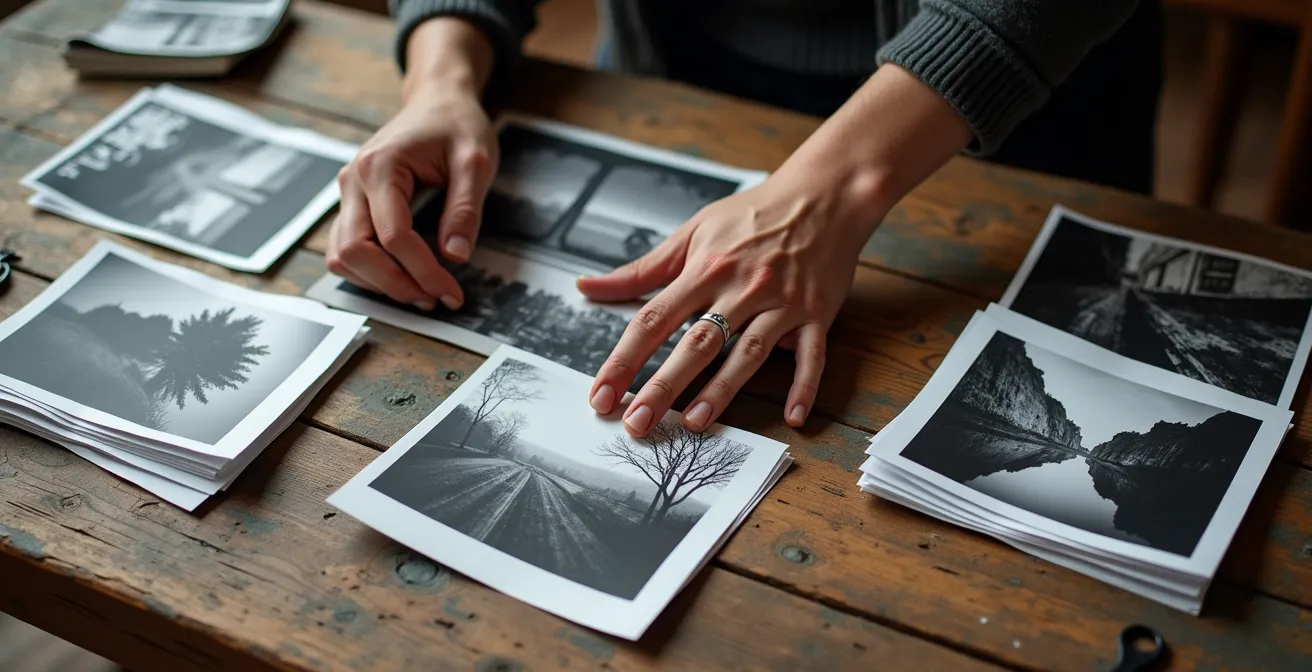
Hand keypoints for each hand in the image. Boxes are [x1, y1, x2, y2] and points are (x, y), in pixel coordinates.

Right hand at [326, 18, 496, 310]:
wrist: (438, 101)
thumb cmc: (456, 125)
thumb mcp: (476, 162)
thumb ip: (465, 209)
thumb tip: (455, 256)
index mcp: (381, 166)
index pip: (393, 236)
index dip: (422, 272)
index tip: (451, 291)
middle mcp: (354, 180)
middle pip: (354, 252)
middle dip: (394, 284)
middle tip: (435, 299)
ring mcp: (348, 193)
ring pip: (341, 255)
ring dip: (378, 283)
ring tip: (422, 292)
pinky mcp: (353, 203)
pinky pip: (346, 248)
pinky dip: (370, 271)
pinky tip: (405, 277)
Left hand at [579, 63, 973, 436]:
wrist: (824, 194)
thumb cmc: (754, 213)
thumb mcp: (693, 231)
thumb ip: (641, 269)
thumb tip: (587, 286)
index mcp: (705, 268)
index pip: (654, 320)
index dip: (625, 359)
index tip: (602, 394)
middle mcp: (741, 288)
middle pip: (696, 343)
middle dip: (663, 385)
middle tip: (636, 423)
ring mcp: (781, 303)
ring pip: (748, 352)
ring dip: (721, 391)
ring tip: (693, 424)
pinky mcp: (817, 314)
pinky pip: (812, 356)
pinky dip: (805, 386)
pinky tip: (794, 417)